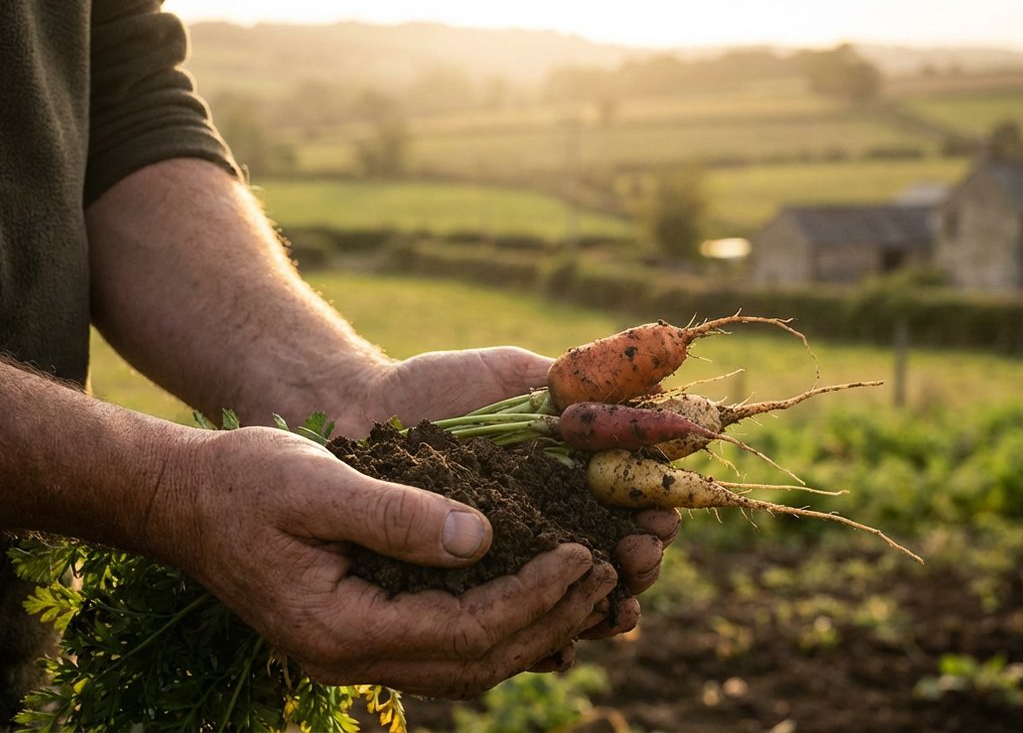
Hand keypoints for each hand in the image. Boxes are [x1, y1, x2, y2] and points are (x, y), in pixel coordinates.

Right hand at [148, 425, 615, 698]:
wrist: (181, 499)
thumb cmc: (241, 481)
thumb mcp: (315, 483)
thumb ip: (394, 513)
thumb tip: (484, 537)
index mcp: (340, 628)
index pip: (463, 631)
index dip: (532, 597)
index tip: (582, 553)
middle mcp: (352, 657)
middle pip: (476, 663)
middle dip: (549, 622)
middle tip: (607, 574)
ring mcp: (356, 651)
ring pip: (466, 666)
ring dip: (534, 631)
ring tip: (590, 585)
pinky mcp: (364, 630)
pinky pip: (447, 647)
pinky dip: (499, 627)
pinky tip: (535, 592)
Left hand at [346, 346, 679, 651]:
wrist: (361, 411)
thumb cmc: (438, 387)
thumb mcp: (510, 375)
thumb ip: (573, 386)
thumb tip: (653, 394)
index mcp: (569, 471)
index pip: (630, 502)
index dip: (653, 511)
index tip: (661, 515)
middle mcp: (550, 519)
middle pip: (614, 555)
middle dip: (637, 563)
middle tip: (639, 557)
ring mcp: (514, 557)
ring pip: (572, 596)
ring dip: (603, 605)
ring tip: (616, 604)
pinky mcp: (471, 587)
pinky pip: (511, 623)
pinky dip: (544, 640)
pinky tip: (562, 647)